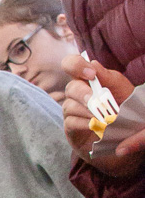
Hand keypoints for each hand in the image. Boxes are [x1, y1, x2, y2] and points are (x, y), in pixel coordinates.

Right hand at [62, 53, 142, 172]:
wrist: (127, 134)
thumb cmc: (123, 108)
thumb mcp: (121, 89)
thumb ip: (108, 76)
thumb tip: (92, 64)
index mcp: (86, 79)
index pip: (70, 65)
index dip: (75, 65)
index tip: (91, 74)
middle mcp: (76, 94)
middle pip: (70, 88)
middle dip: (83, 93)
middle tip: (95, 100)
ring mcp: (72, 111)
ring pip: (69, 106)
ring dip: (87, 111)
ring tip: (103, 117)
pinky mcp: (71, 128)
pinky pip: (71, 122)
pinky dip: (84, 123)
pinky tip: (97, 126)